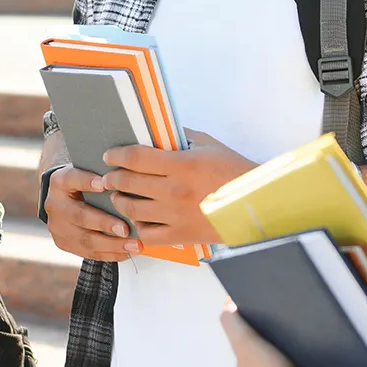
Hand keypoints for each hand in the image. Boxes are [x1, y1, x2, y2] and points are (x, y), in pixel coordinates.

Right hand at [43, 165, 142, 261]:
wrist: (64, 200)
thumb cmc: (85, 184)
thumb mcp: (88, 173)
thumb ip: (104, 178)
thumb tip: (128, 186)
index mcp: (60, 181)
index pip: (72, 179)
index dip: (86, 182)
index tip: (104, 184)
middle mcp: (55, 205)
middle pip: (80, 216)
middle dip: (104, 224)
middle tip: (125, 229)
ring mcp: (58, 227)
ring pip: (86, 239)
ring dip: (112, 244)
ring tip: (134, 245)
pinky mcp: (64, 243)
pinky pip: (89, 252)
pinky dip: (111, 253)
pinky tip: (127, 252)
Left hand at [101, 131, 252, 246]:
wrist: (256, 204)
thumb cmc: (234, 172)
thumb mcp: (209, 145)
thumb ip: (182, 137)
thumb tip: (158, 131)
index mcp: (182, 165)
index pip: (136, 158)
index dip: (117, 155)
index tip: (110, 156)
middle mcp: (175, 191)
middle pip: (128, 183)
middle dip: (113, 178)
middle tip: (110, 176)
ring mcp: (176, 216)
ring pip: (132, 210)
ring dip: (120, 201)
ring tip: (120, 196)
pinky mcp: (180, 235)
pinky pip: (147, 234)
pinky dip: (137, 226)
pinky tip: (138, 219)